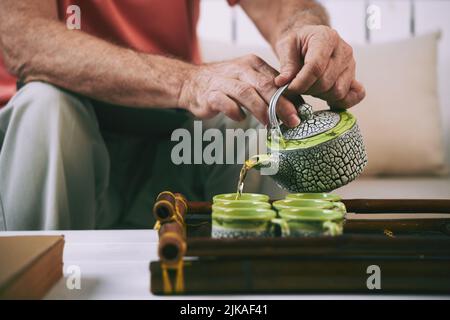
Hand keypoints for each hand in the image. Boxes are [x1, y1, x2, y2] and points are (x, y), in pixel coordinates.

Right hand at [179, 55, 300, 126]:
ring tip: (270, 124)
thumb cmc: (225, 85)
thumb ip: (268, 91)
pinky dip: (235, 112)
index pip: (276, 80)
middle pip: (265, 86)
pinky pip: (225, 102)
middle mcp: (239, 69)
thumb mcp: (249, 81)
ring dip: (261, 110)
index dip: (290, 97)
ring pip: (246, 93)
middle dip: (281, 105)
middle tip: (292, 120)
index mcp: (252, 64)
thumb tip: (294, 108)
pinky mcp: (211, 94)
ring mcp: (224, 81)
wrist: (192, 83)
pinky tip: (241, 118)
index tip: (301, 113)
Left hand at [274, 25, 364, 108]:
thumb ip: (286, 64)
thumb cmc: (297, 43)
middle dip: (307, 90)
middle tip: (296, 87)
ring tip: (309, 88)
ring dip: (319, 95)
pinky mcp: (353, 78)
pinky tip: (326, 99)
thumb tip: (283, 82)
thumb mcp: (285, 46)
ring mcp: (351, 65)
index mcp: (326, 37)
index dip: (300, 82)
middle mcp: (343, 50)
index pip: (315, 66)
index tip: (288, 88)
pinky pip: (355, 96)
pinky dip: (340, 102)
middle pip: (326, 82)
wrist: (308, 41)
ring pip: (337, 92)